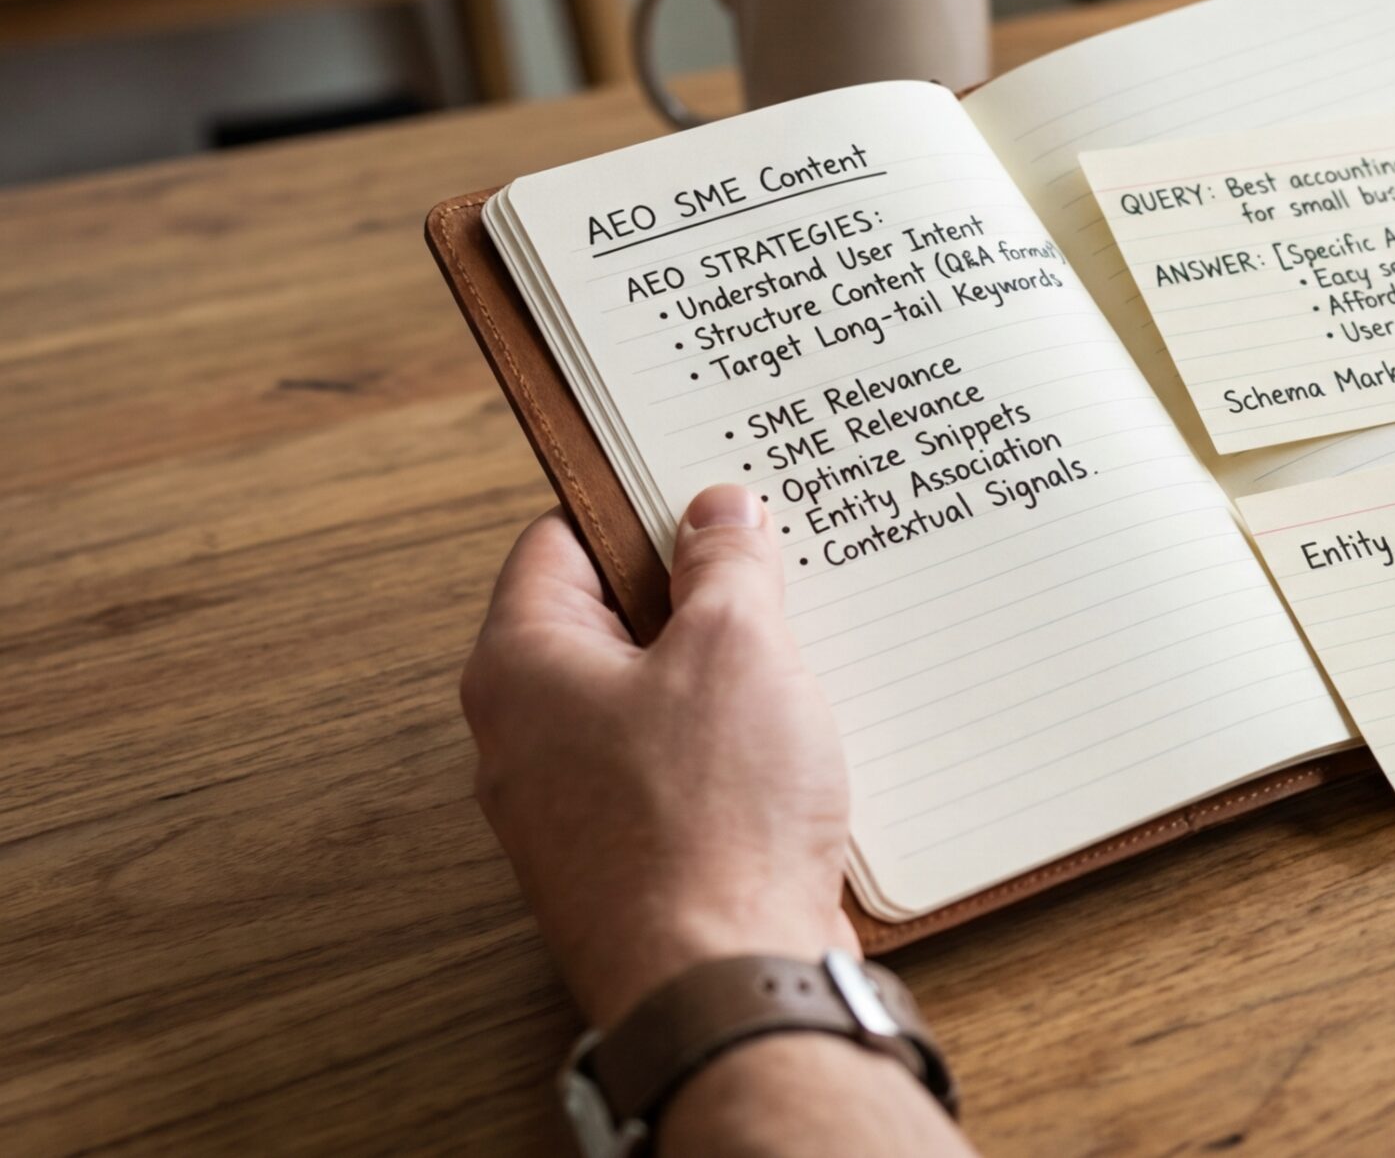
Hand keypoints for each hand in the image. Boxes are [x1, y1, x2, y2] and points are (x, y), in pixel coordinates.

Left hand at [460, 485, 856, 1027]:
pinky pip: (682, 773)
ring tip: (804, 644)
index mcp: (522, 667)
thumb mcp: (736, 648)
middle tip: (775, 557)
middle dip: (698, 591)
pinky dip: (736, 747)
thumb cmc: (711, 819)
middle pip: (613, 621)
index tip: (705, 483)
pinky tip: (802, 738)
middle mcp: (529, 738)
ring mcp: (578, 808)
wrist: (726, 981)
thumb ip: (726, 566)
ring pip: (654, 702)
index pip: (561, 542)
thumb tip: (719, 513)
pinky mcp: (637, 861)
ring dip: (727, 674)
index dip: (638, 503)